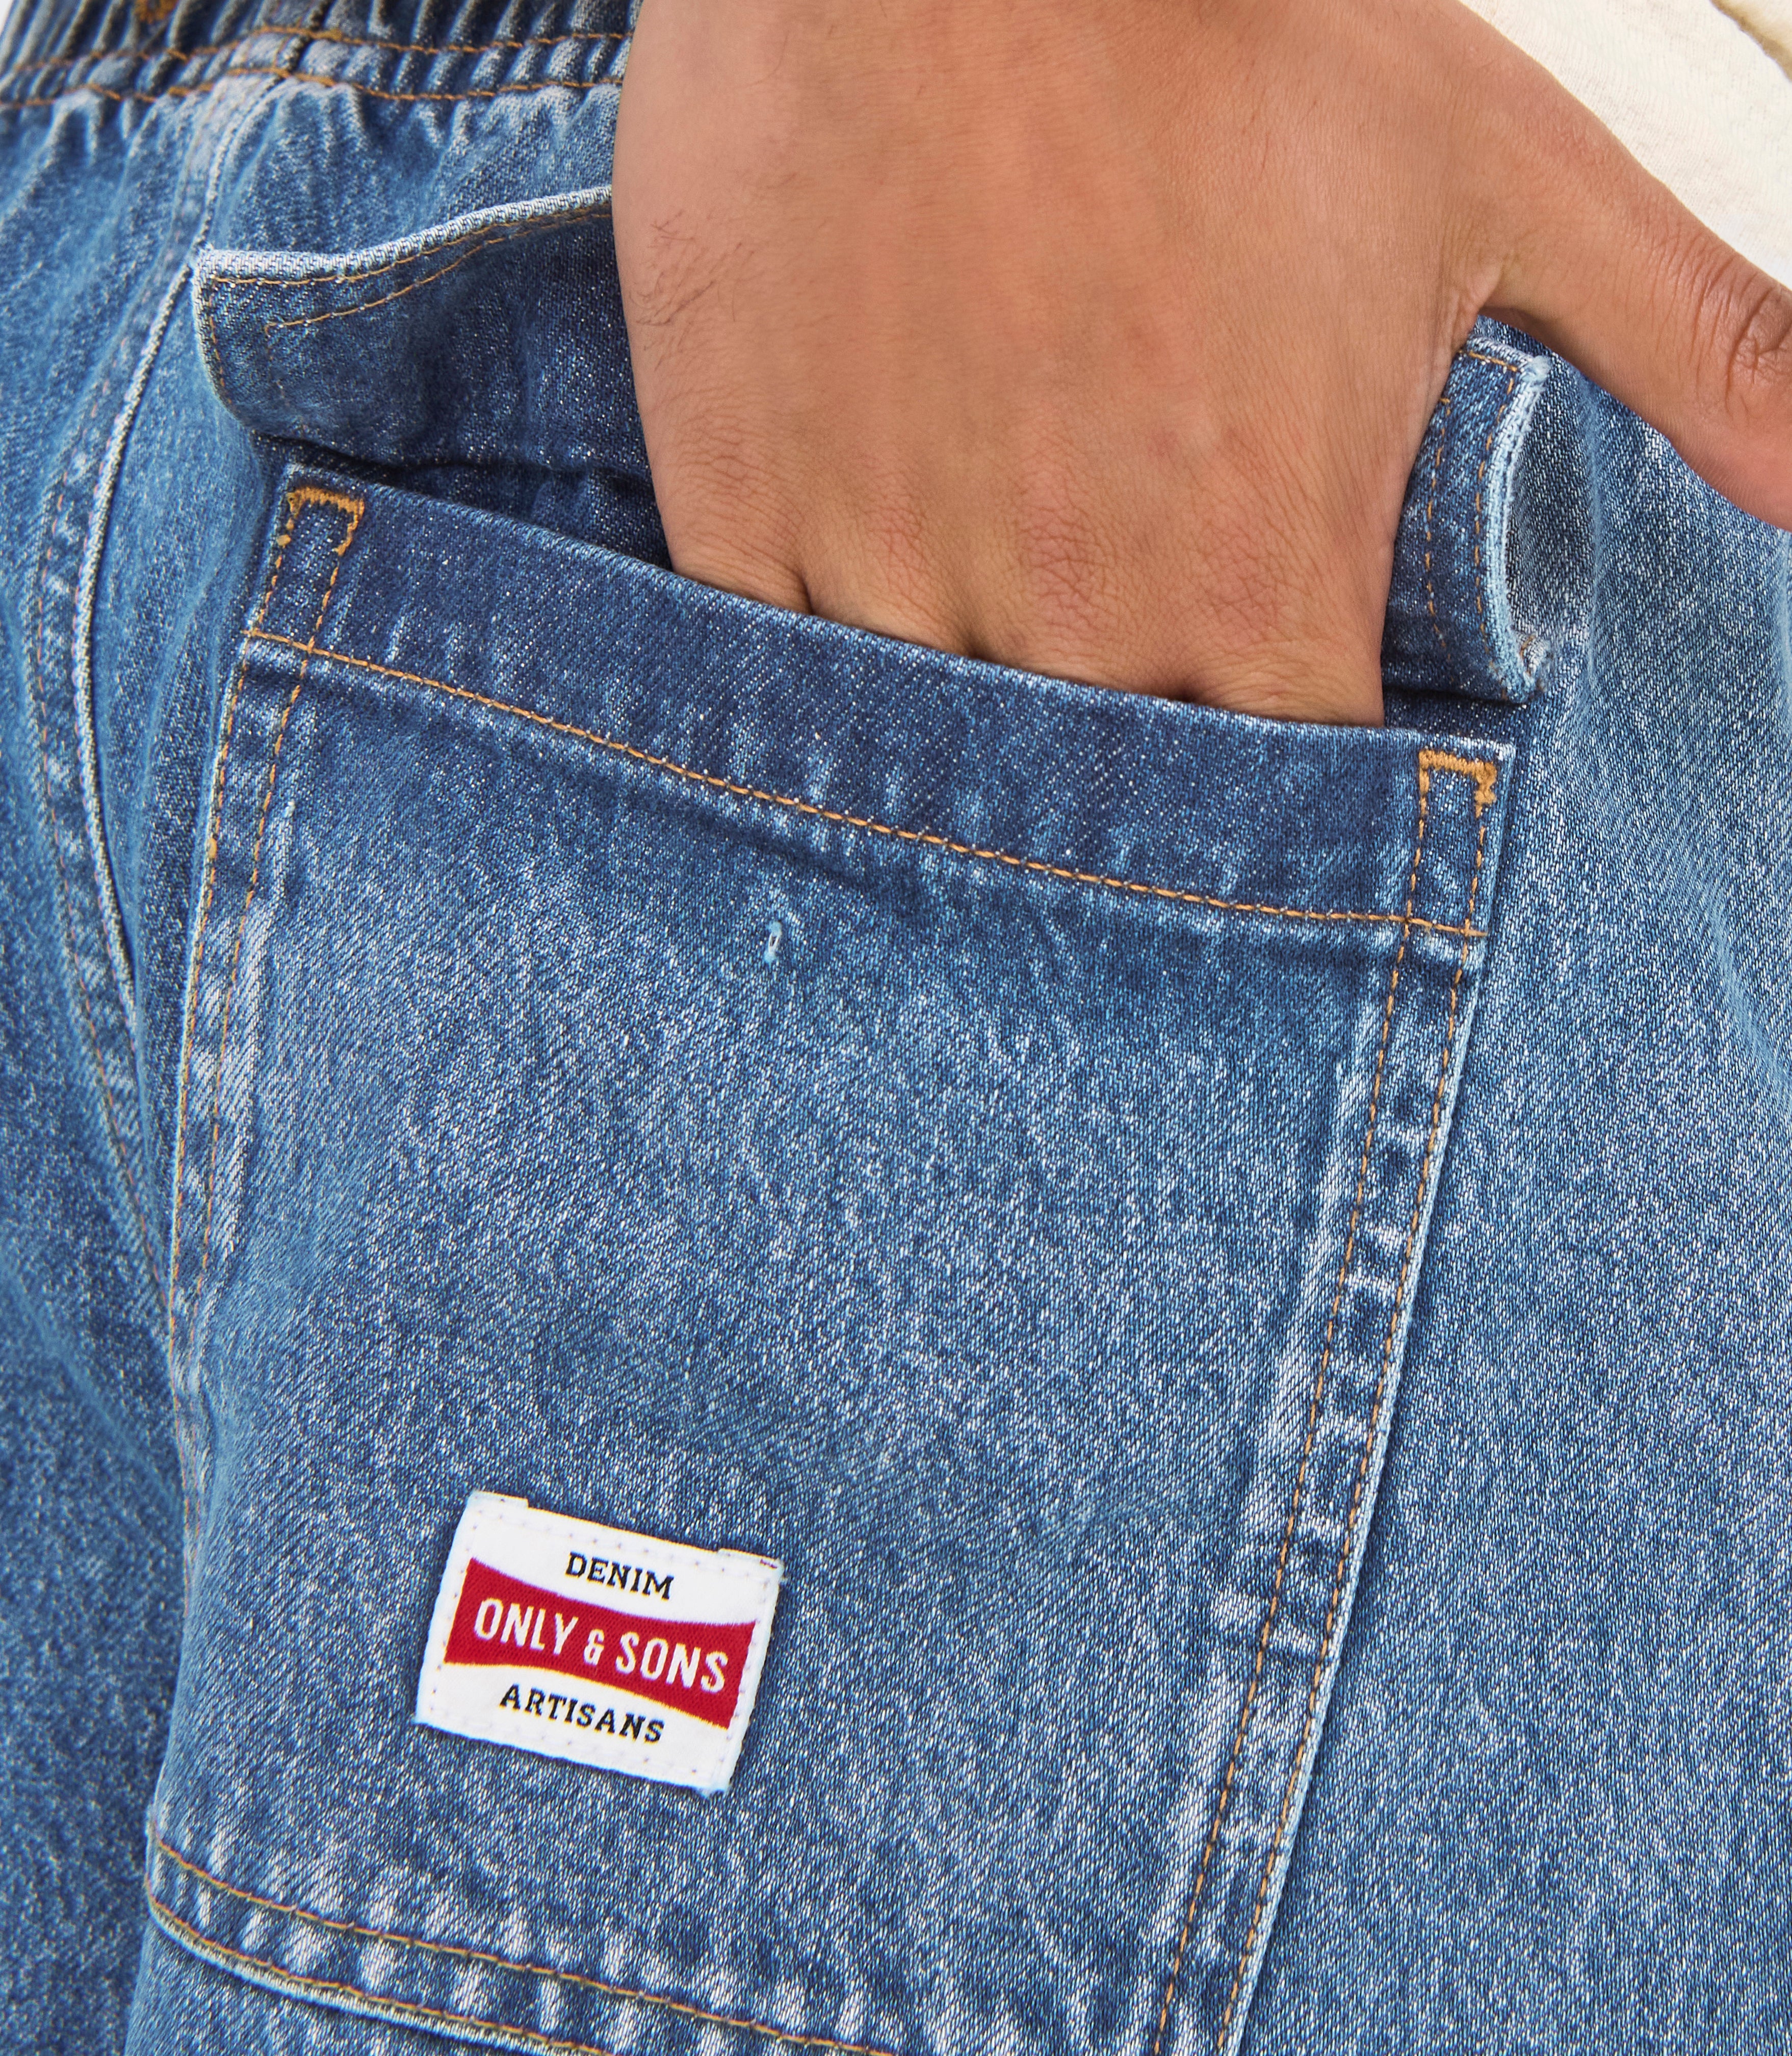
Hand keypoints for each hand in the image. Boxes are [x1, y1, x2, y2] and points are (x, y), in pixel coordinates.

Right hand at [613, 0, 1791, 725]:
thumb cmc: (1232, 22)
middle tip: (1112, 637)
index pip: (1288, 816)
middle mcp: (1070, 617)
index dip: (1282, 788)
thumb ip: (1684, 345)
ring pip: (933, 768)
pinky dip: (816, 665)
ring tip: (990, 598)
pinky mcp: (746, 515)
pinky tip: (864, 571)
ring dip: (971, 725)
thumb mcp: (1503, 172)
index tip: (1262, 718)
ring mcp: (887, 578)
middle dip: (1123, 769)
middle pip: (1105, 815)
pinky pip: (770, 678)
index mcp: (1255, 576)